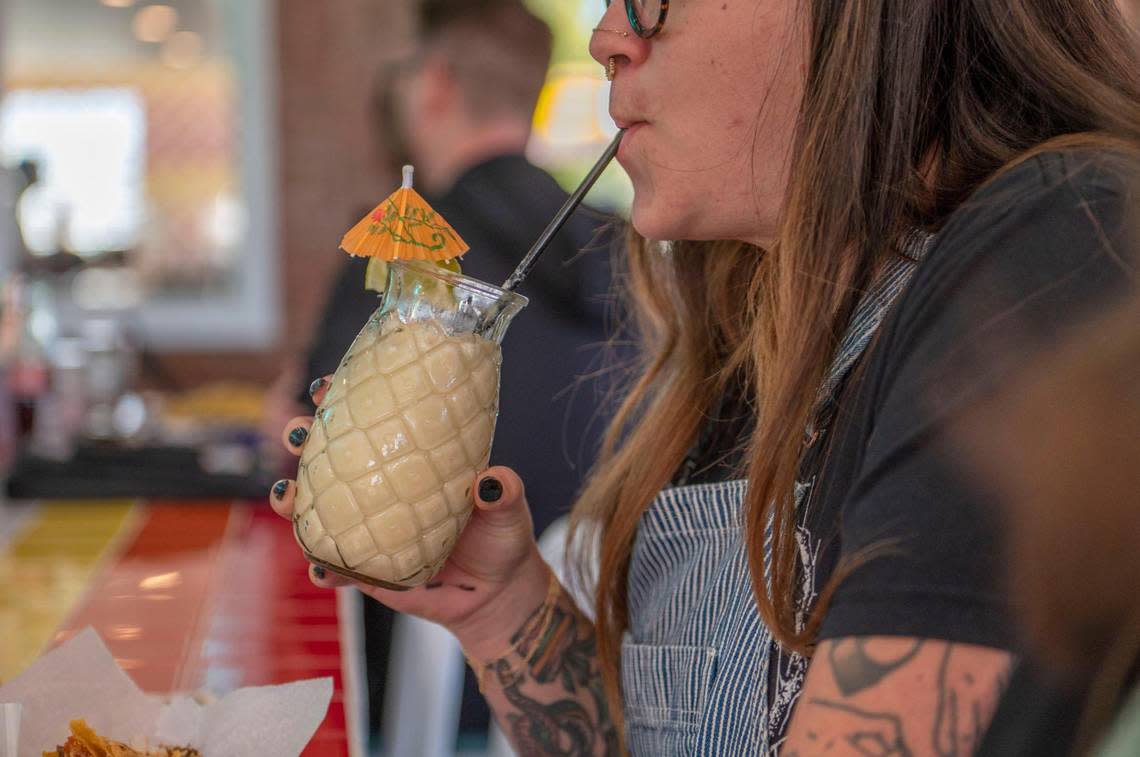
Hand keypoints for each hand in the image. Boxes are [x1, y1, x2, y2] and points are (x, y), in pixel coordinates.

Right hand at [269, 376, 551, 649]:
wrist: (495, 595)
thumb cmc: (501, 539)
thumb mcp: (509, 510)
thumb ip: (504, 493)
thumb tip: (491, 482)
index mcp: (409, 463)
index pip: (371, 423)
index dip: (342, 401)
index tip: (326, 386)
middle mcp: (380, 491)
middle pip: (327, 460)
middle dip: (301, 441)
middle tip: (297, 434)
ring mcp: (367, 531)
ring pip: (316, 511)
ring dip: (293, 502)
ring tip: (287, 498)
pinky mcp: (366, 572)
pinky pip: (333, 568)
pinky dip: (322, 568)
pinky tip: (321, 569)